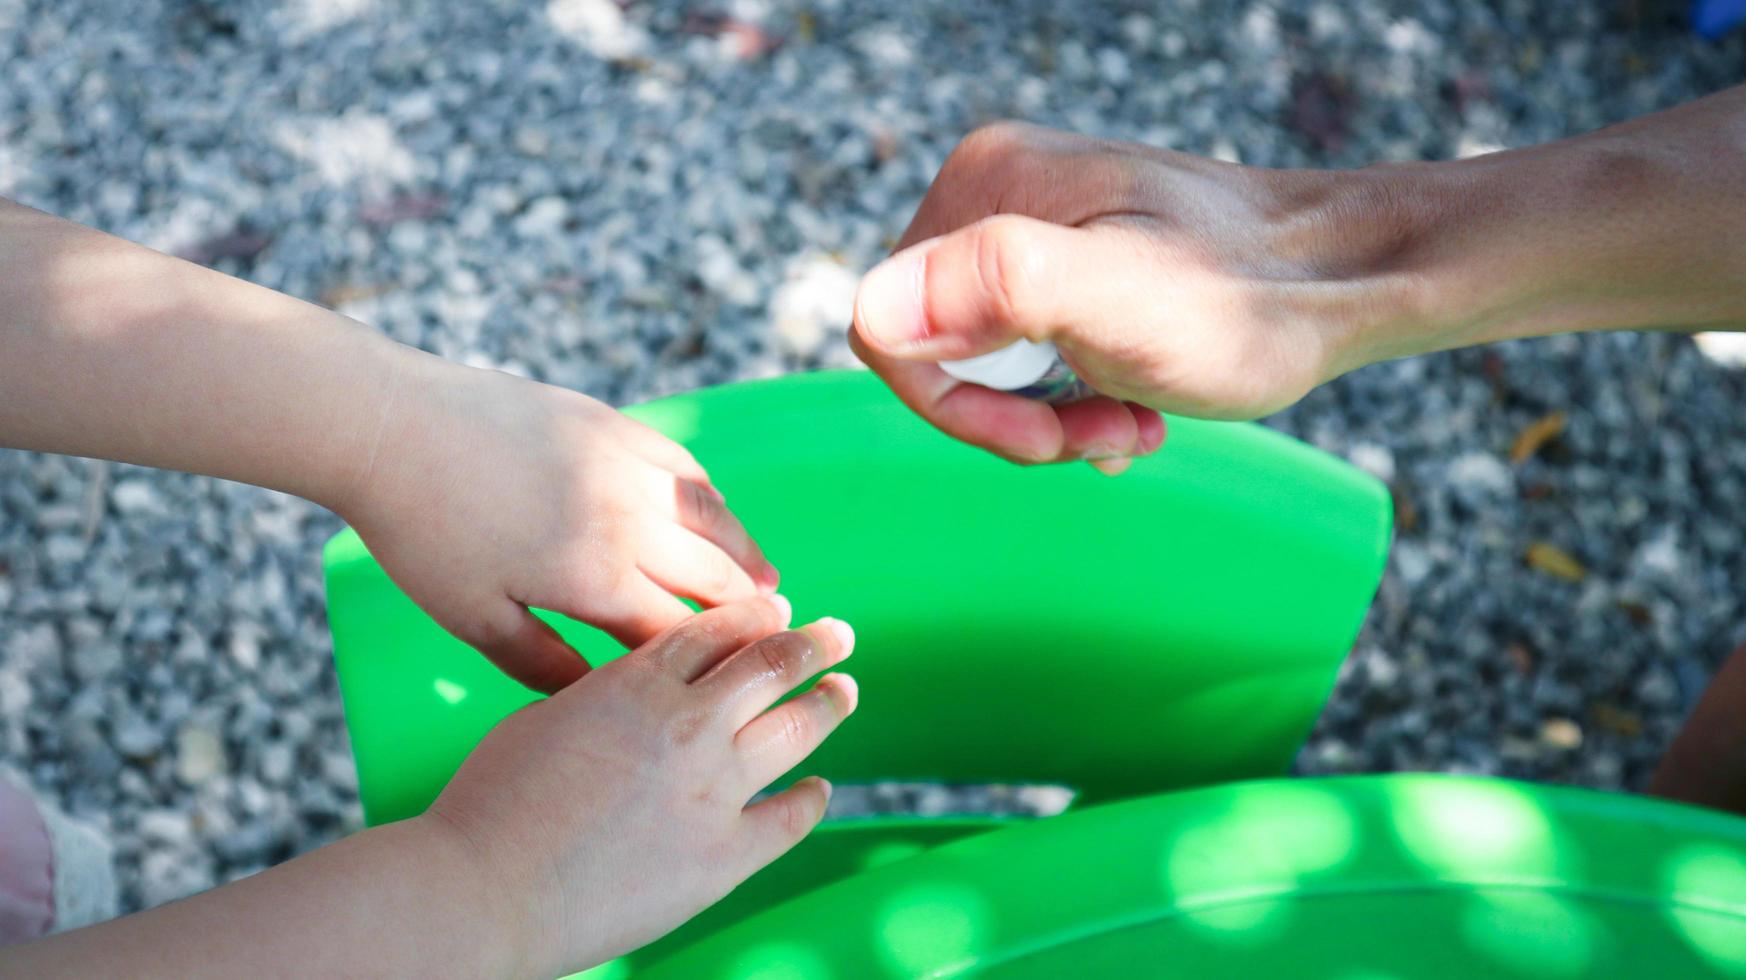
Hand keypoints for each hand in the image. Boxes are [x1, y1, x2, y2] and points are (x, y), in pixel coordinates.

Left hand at [336, 353, 780, 692]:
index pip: (678, 633)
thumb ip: (542, 664)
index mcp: (592, 577)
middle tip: (781, 635)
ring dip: (745, 555)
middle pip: (714, 577)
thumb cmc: (423, 533)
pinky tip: (715, 516)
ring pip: (712, 518)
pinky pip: (685, 466)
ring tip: (768, 582)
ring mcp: (626, 464)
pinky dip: (710, 499)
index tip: (746, 684)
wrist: (394, 426)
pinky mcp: (614, 425)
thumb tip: (598, 696)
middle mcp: (627, 519)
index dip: (718, 663)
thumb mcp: (472, 617)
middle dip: (751, 614)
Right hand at [424, 596, 857, 975]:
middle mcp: (687, 724)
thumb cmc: (490, 805)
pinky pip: (789, 819)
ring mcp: (712, 790)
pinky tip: (818, 789)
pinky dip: (810, 799)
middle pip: (772, 665)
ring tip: (845, 691)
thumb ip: (603, 697)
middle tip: (838, 634)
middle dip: (813, 643)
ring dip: (828, 703)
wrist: (484, 889)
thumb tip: (633, 691)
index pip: (717, 632)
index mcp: (637, 683)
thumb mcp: (543, 717)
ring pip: (795, 728)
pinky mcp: (723, 856)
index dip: (755, 616)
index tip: (778, 610)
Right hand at [850, 122, 1418, 468]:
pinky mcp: (1068, 259)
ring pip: (981, 359)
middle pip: (935, 346)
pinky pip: (1023, 351)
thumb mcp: (1117, 303)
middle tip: (1107, 429)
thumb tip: (875, 312)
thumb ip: (995, 290)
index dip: (960, 408)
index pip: (891, 326)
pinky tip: (1131, 409)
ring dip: (1047, 416)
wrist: (1346, 280)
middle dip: (1012, 416)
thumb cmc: (1248, 300)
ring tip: (1131, 421)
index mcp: (986, 185)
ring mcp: (1033, 226)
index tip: (1051, 437)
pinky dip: (1068, 398)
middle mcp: (997, 192)